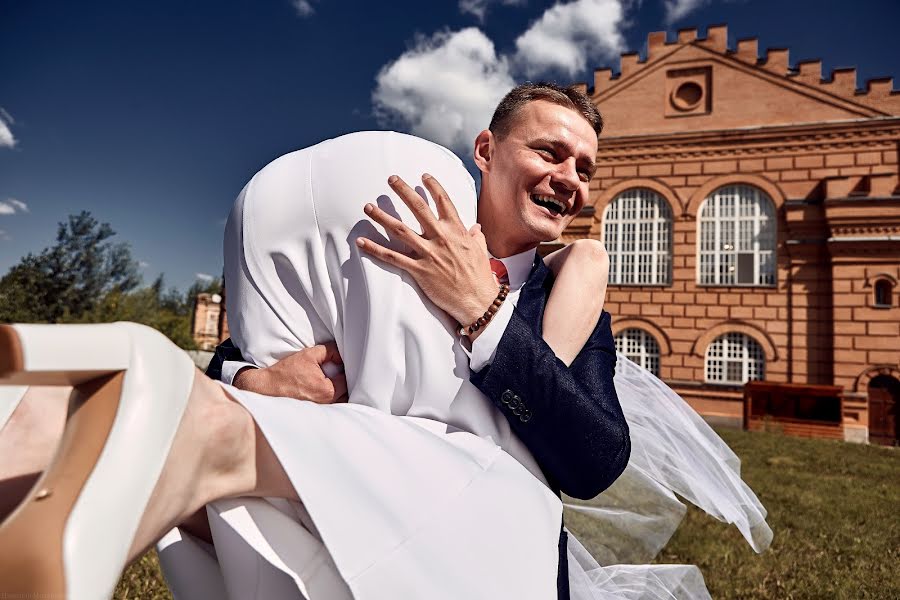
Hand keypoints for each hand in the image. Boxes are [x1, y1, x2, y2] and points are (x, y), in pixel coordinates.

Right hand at [233, 342, 347, 403]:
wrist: (267, 387)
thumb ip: (329, 351)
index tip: (342, 364)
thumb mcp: (308, 355)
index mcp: (327, 390)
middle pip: (347, 392)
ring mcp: (321, 410)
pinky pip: (331, 407)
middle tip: (340, 371)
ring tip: (334, 379)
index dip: (347, 369)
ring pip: (341, 401)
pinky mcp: (315, 413)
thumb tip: (341, 354)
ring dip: (341, 391)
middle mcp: (326, 403)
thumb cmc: (287, 372)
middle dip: (346, 381)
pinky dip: (333, 399)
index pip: (348, 379)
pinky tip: (326, 389)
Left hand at [356, 174, 499, 330]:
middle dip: (403, 191)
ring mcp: (429, 253)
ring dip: (382, 217)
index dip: (433, 186)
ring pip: (400, 230)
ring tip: (368, 207)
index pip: (443, 201)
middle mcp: (441, 238)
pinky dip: (375, 249)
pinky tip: (361, 242)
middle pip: (418, 208)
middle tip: (391, 179)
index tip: (423, 176)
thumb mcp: (481, 251)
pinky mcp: (419, 270)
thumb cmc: (480, 277)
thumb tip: (475, 228)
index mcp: (457, 230)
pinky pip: (393, 257)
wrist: (477, 301)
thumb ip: (475, 236)